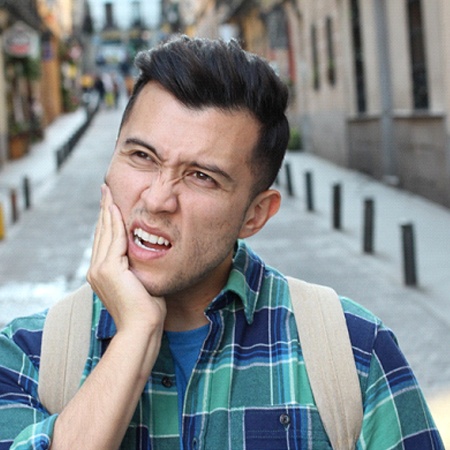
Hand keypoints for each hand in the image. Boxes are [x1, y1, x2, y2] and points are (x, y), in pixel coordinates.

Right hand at [87, 184, 165, 332]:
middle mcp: (96, 270)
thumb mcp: (140, 283)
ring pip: (105, 232)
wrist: (142, 328)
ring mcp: (100, 270)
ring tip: (108, 193)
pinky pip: (115, 239)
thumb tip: (145, 257)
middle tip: (105, 190)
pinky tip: (117, 208)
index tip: (110, 205)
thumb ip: (136, 269)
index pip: (105, 240)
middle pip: (101, 232)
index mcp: (102, 274)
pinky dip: (116, 222)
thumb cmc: (146, 310)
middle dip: (104, 210)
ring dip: (108, 210)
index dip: (107, 221)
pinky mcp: (109, 269)